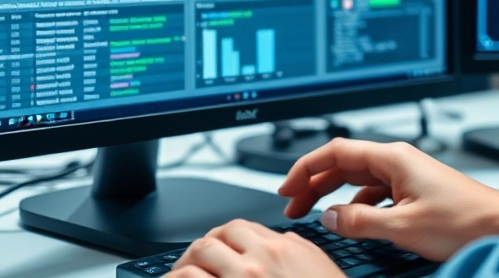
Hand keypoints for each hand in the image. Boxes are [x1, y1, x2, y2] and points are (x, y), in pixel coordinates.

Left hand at [169, 219, 343, 277]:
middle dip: (196, 253)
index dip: (221, 238)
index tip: (215, 248)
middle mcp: (254, 264)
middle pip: (209, 242)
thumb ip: (297, 250)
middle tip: (190, 265)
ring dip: (180, 271)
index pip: (237, 228)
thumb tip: (281, 241)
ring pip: (192, 264)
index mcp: (279, 249)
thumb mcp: (319, 267)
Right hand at [279, 139, 498, 261]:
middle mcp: (398, 160)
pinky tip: (349, 220)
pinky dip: (355, 204)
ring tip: (313, 213)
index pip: (336, 152)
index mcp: (393, 158)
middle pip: (343, 164)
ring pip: (357, 178)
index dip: (305, 168)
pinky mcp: (414, 190)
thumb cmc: (465, 221)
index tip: (286, 187)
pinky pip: (374, 191)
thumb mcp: (403, 226)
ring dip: (332, 194)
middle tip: (291, 204)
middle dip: (313, 183)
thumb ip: (360, 221)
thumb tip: (329, 218)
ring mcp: (407, 174)